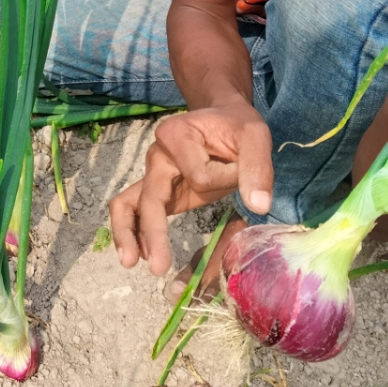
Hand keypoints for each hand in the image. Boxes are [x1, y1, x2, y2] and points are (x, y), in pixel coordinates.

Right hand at [108, 99, 271, 274]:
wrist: (224, 120)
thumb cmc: (237, 127)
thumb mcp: (254, 136)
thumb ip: (256, 168)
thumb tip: (259, 205)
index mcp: (177, 135)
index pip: (198, 175)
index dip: (224, 179)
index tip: (240, 169)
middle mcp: (158, 155)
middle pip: (150, 196)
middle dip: (153, 231)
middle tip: (160, 266)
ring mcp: (154, 174)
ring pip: (128, 204)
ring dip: (128, 234)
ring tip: (132, 263)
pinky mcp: (159, 190)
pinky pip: (134, 209)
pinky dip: (133, 232)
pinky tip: (142, 255)